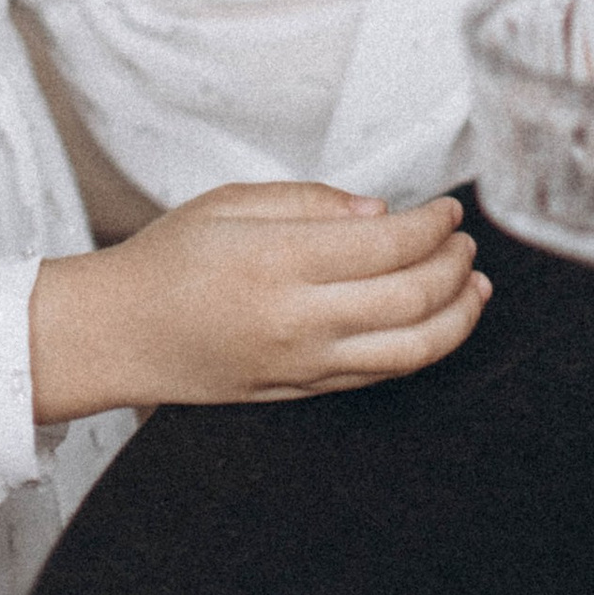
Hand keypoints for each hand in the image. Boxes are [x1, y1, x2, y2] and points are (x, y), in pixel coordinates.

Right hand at [29, 182, 487, 419]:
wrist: (118, 335)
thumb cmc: (169, 260)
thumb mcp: (232, 202)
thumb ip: (312, 202)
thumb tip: (381, 213)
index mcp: (278, 261)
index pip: (386, 245)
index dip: (434, 225)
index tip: (450, 208)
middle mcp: (296, 320)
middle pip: (410, 300)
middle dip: (454, 266)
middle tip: (465, 240)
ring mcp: (301, 366)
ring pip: (407, 352)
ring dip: (455, 318)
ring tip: (475, 286)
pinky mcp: (299, 393)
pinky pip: (376, 377)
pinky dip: (420, 352)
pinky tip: (436, 326)